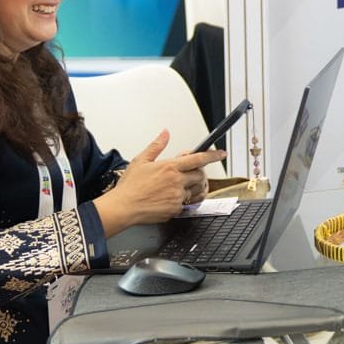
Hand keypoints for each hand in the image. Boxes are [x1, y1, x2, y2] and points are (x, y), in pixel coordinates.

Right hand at [92, 130, 226, 235]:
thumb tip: (165, 133)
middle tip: (190, 173)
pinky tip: (175, 197)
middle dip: (199, 173)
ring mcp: (177, 197)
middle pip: (200, 175)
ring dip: (195, 187)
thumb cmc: (129, 186)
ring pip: (197, 190)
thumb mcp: (141, 160)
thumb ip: (157, 145)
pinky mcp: (175, 210)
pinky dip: (186, 200)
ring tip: (184, 185)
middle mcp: (176, 182)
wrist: (123, 208)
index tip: (221, 154)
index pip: (198, 159)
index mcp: (169, 167)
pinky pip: (188, 204)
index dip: (212, 155)